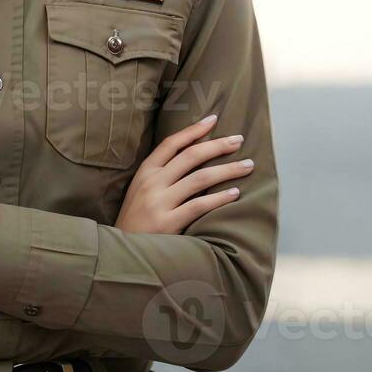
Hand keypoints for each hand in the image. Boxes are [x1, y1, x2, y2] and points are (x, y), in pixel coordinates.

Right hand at [114, 114, 252, 233]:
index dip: (193, 130)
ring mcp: (159, 202)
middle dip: (218, 145)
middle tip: (239, 140)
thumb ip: (161, 175)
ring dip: (228, 170)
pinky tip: (235, 194)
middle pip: (191, 156)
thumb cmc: (136, 221)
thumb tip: (195, 157)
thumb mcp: (140, 191)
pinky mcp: (168, 223)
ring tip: (248, 166)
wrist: (122, 253)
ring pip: (200, 178)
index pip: (172, 143)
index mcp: (145, 172)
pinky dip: (220, 198)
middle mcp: (152, 183)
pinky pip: (200, 205)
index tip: (213, 119)